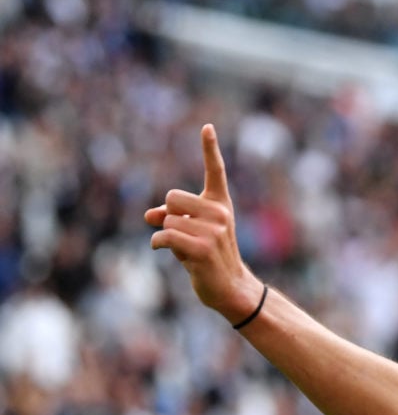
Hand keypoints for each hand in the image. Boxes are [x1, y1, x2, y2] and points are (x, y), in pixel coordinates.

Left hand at [145, 124, 262, 322]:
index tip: (207, 127)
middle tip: (180, 233)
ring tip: (183, 249)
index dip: (210, 148)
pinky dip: (157, 243)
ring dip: (165, 235)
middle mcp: (220, 213)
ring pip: (167, 220)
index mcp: (221, 204)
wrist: (230, 287)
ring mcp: (213, 231)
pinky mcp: (202, 248)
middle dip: (167, 214)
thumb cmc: (208, 257)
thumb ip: (171, 217)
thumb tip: (149, 214)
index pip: (215, 171)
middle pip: (172, 197)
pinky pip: (165, 235)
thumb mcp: (190, 232)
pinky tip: (162, 250)